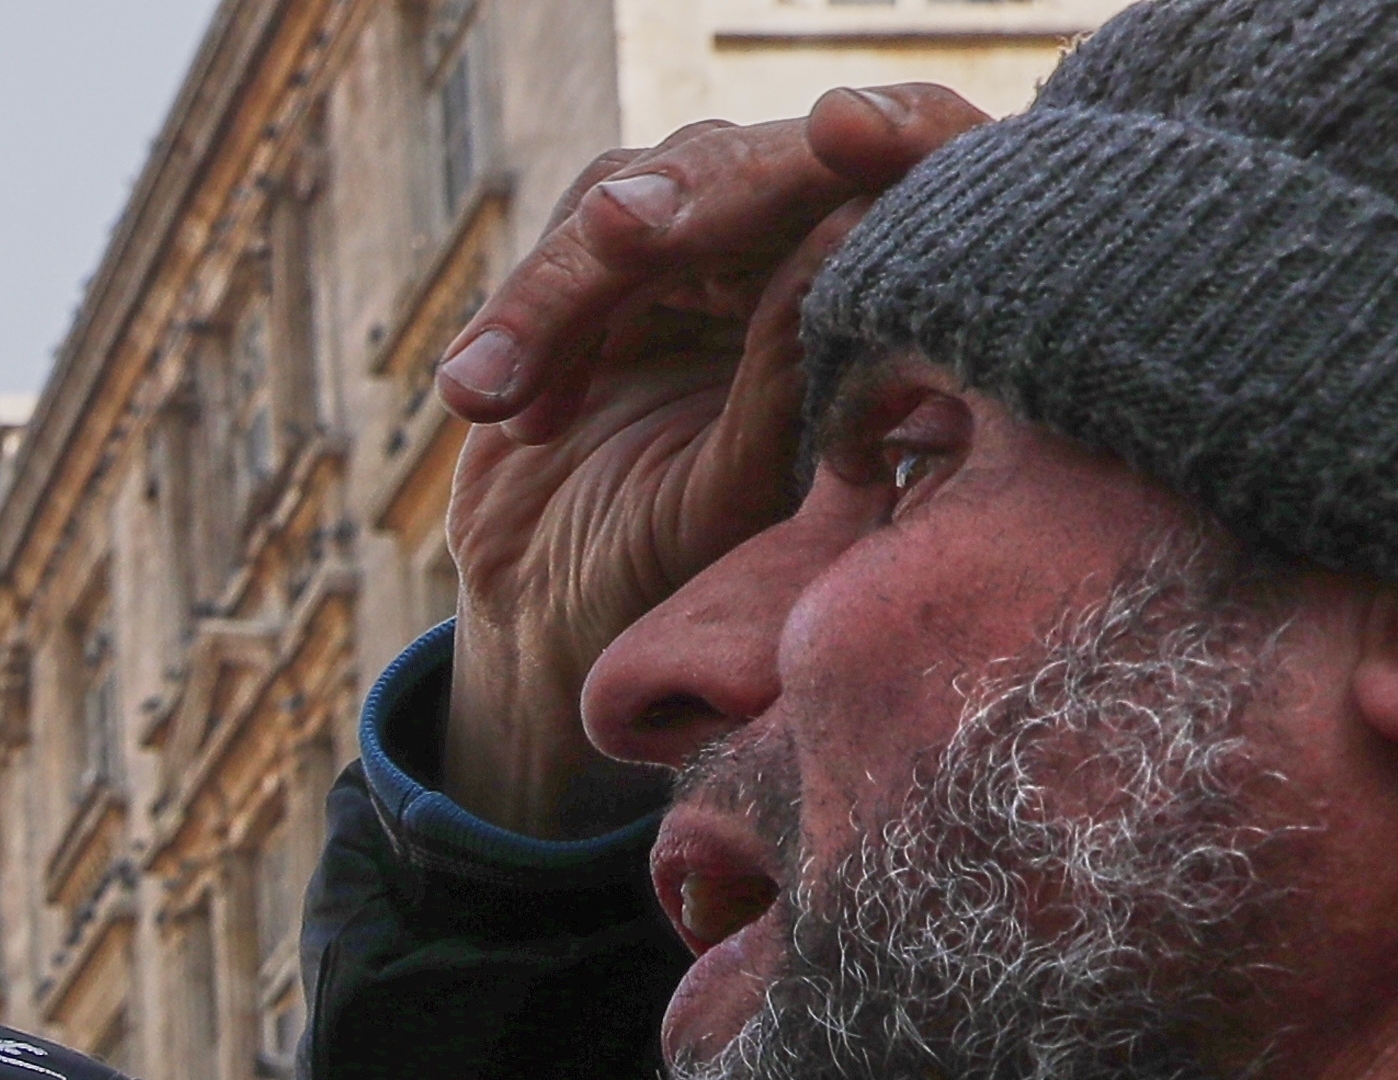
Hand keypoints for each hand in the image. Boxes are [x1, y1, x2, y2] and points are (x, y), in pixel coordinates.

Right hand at [427, 82, 985, 832]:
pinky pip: (571, 241)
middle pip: (750, 168)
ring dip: (559, 289)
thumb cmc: (674, 583)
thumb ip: (785, 373)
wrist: (560, 629)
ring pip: (645, 194)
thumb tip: (843, 229)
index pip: (895, 179)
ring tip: (501, 390)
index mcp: (872, 309)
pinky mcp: (615, 275)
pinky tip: (512, 420)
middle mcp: (801, 259)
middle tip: (614, 230)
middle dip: (676, 204)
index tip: (842, 132)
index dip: (879, 136)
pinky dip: (526, 320)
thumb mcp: (732, 498)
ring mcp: (706, 258)